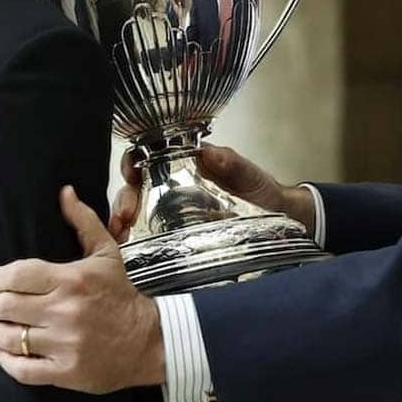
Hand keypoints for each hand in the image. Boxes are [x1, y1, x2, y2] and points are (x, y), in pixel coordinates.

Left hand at [0, 186, 164, 393]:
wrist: (148, 340)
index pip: (13, 275)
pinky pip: (19, 369)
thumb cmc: (120, 294)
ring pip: (7, 338)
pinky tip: (13, 351)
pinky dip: (8, 360)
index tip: (0, 282)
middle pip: (3, 307)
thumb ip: (82, 221)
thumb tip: (64, 192)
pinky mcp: (64, 371)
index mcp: (71, 279)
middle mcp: (65, 311)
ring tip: (5, 328)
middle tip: (1, 306)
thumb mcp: (106, 253)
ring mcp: (64, 344)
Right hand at [109, 142, 314, 242]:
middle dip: (123, 199)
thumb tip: (209, 151)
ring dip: (122, 222)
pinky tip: (128, 250)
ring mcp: (172, 213)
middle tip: (125, 216)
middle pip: (135, 187)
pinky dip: (134, 242)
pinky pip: (149, 236)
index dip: (133, 162)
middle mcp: (173, 187)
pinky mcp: (175, 237)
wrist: (280, 219)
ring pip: (136, 212)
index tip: (131, 173)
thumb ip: (231, 162)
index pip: (148, 157)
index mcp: (185, 164)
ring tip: (121, 234)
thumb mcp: (249, 174)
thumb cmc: (261, 192)